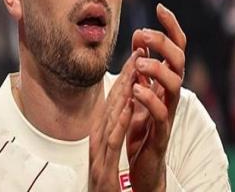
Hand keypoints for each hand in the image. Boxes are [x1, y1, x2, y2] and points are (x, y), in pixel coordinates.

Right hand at [89, 49, 142, 190]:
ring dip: (122, 92)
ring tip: (135, 71)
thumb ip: (112, 131)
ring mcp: (98, 154)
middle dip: (125, 78)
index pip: (112, 103)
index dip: (123, 79)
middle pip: (110, 104)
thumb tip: (120, 109)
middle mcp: (96, 141)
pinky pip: (113, 141)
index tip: (135, 59)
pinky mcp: (104, 169)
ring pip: (110, 117)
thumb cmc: (106, 185)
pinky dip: (120, 122)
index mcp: (99, 136)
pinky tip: (128, 106)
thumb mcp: (108, 154)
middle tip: (138, 54)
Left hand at [127, 4, 186, 191]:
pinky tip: (136, 88)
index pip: (175, 47)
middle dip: (163, 42)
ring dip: (157, 68)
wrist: (141, 163)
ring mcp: (168, 111)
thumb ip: (141, 65)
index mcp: (166, 78)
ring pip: (175, 83)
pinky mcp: (161, 132)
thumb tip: (140, 35)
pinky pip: (162, 113)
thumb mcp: (139, 87)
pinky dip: (149, 98)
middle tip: (143, 35)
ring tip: (139, 62)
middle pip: (179, 60)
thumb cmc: (140, 123)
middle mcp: (171, 92)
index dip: (171, 26)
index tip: (160, 7)